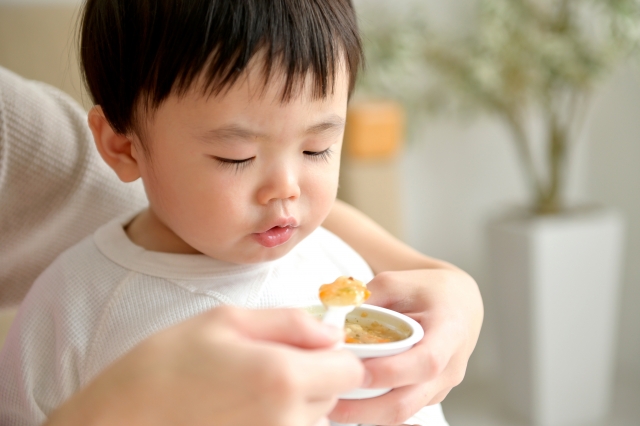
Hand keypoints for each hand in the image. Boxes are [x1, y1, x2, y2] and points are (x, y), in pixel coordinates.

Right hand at [46, 306, 364, 425]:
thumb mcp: (226, 320)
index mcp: (284, 377)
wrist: (119, 420)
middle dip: (313, 375)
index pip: (351, 370)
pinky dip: (276, 419)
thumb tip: (331, 331)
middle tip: (266, 362)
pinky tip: (239, 409)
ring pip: (313, 418)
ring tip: (246, 388)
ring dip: (295, 401)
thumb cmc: (166, 364)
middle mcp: (287, 420)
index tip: (308, 346)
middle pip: (333, 395)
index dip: (334, 354)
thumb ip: (289, 322)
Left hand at [329, 269, 482, 424]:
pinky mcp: (428, 397)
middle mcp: (450, 367)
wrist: (457, 303)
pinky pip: (400, 411)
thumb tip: (330, 321)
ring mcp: (440, 387)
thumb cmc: (427, 290)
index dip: (390, 372)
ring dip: (365, 413)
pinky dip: (373, 411)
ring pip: (401, 413)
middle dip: (366, 408)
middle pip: (409, 402)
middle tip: (329, 399)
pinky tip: (347, 403)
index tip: (356, 371)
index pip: (425, 362)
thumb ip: (365, 300)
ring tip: (330, 403)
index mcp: (449, 332)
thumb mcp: (395, 282)